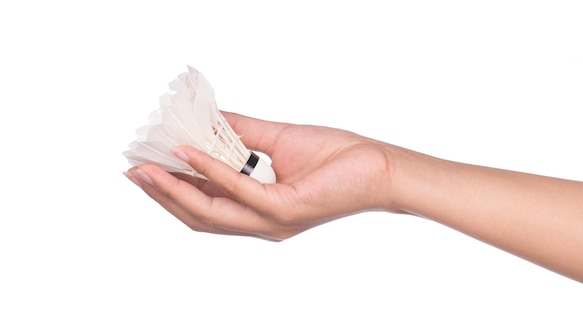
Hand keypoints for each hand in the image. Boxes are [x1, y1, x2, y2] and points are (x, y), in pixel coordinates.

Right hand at [125, 111, 393, 240]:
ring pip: (210, 211)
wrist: (376, 166)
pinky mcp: (284, 210)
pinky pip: (238, 192)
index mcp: (257, 209)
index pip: (205, 204)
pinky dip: (209, 171)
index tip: (144, 166)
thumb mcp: (278, 140)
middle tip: (133, 169)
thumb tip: (207, 120)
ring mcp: (271, 221)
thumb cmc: (334, 157)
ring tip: (146, 167)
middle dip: (162, 193)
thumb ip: (241, 133)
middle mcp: (260, 222)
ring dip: (173, 188)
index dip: (171, 188)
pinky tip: (188, 153)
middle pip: (198, 214)